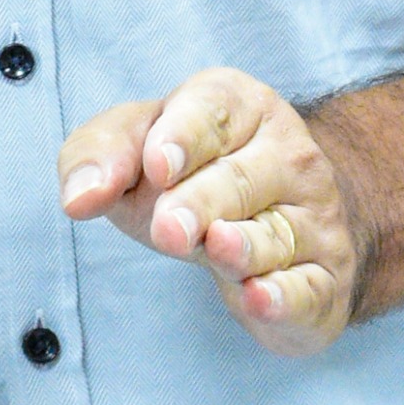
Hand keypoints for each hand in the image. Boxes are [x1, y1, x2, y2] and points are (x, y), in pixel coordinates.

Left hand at [58, 66, 366, 351]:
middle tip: (168, 228)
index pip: (213, 112)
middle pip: (240, 179)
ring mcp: (315, 217)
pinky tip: (259, 297)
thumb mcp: (137, 151)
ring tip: (216, 248)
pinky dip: (285, 296)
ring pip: (276, 235)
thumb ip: (100, 156)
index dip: (184, 137)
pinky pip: (308, 288)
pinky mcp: (325, 278)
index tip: (157, 164)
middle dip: (202, 202)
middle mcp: (289, 155)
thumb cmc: (189, 177)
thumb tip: (78, 197)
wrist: (281, 222)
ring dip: (244, 247)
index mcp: (240, 107)